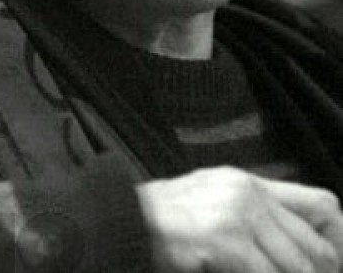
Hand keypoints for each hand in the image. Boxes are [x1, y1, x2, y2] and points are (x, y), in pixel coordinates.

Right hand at [136, 166, 342, 271]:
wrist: (125, 218)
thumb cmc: (165, 219)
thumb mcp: (214, 201)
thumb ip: (251, 215)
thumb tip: (288, 250)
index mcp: (250, 182)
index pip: (321, 204)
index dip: (338, 240)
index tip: (332, 266)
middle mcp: (250, 192)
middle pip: (316, 244)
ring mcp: (239, 214)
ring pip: (300, 266)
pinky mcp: (225, 239)